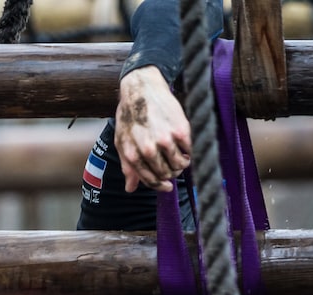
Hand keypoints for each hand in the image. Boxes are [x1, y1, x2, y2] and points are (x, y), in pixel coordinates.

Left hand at [114, 66, 192, 192]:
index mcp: (133, 154)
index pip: (150, 180)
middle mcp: (149, 149)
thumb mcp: (122, 141)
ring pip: (180, 165)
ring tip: (179, 157)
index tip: (167, 186)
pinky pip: (190, 151)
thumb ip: (127, 166)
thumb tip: (130, 189)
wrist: (142, 88)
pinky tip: (183, 146)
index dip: (160, 185)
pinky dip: (188, 152)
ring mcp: (166, 140)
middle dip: (170, 173)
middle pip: (166, 174)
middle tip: (172, 166)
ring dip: (181, 164)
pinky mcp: (181, 130)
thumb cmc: (130, 115)